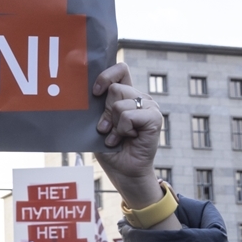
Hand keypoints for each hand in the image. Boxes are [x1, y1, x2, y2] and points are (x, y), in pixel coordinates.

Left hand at [91, 63, 162, 208]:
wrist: (124, 172)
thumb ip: (98, 107)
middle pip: (115, 88)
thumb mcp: (99, 124)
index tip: (95, 92)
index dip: (106, 76)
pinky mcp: (154, 118)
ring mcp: (149, 107)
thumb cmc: (110, 149)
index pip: (120, 70)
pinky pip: (128, 116)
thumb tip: (87, 93)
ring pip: (119, 103)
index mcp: (127, 96)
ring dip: (113, 124)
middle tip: (107, 129)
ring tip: (117, 136)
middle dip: (105, 112)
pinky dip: (122, 130)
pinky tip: (127, 139)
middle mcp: (139, 98)